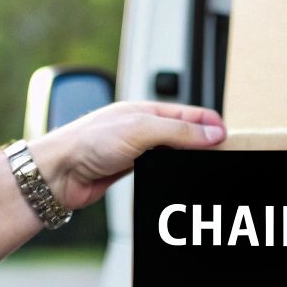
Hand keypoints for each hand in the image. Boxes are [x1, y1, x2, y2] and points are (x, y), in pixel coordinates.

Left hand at [32, 101, 225, 208]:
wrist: (57, 173)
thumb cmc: (87, 143)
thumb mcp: (140, 130)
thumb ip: (178, 132)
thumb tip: (211, 133)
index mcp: (147, 110)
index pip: (191, 115)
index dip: (212, 125)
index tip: (229, 140)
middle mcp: (143, 128)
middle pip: (186, 134)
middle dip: (205, 143)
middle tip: (224, 154)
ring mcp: (137, 150)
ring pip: (174, 153)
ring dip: (190, 158)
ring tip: (206, 165)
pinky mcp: (129, 170)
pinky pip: (160, 169)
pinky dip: (173, 171)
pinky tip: (179, 175)